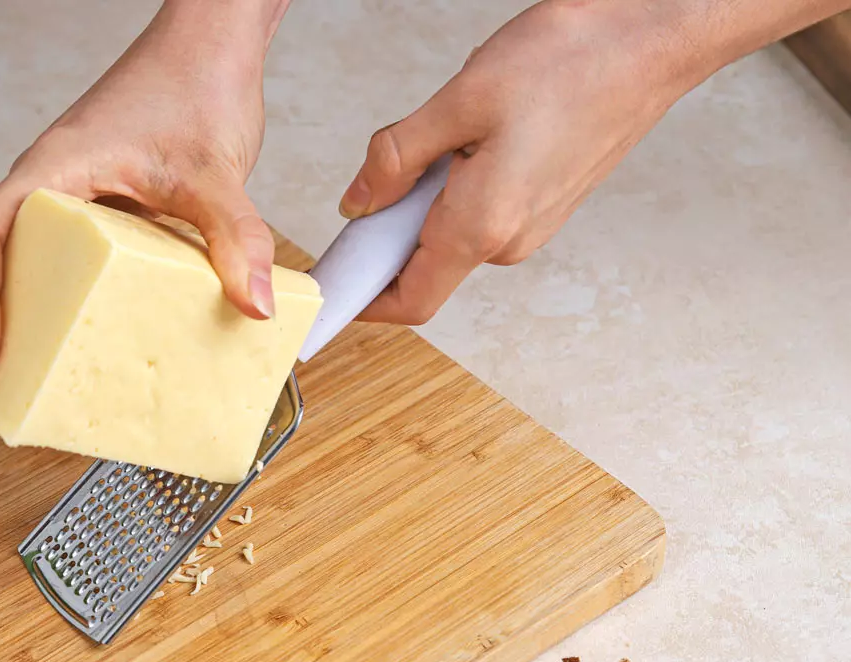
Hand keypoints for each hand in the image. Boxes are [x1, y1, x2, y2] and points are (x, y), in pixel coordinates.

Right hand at [0, 3, 284, 377]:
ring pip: (27, 262)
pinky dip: (73, 299)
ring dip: (26, 315)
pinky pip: (74, 261)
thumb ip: (235, 235)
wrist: (211, 49)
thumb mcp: (215, 170)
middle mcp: (51, 186)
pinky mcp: (105, 210)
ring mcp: (75, 199)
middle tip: (3, 383)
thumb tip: (253, 305)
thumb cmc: (194, 84)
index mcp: (53, 170)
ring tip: (40, 375)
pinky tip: (101, 336)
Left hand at [339, 1, 701, 324]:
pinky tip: (467, 139)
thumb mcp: (459, 101)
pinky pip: (479, 215)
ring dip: (422, 203)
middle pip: (423, 267)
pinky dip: (452, 191)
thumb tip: (356, 203)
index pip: (410, 300)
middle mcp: (512, 239)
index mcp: (485, 224)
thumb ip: (396, 159)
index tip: (328, 295)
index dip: (362, 303)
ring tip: (439, 139)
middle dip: (385, 234)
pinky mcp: (544, 205)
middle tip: (372, 181)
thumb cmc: (573, 60)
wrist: (652, 39)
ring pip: (450, 235)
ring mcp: (533, 226)